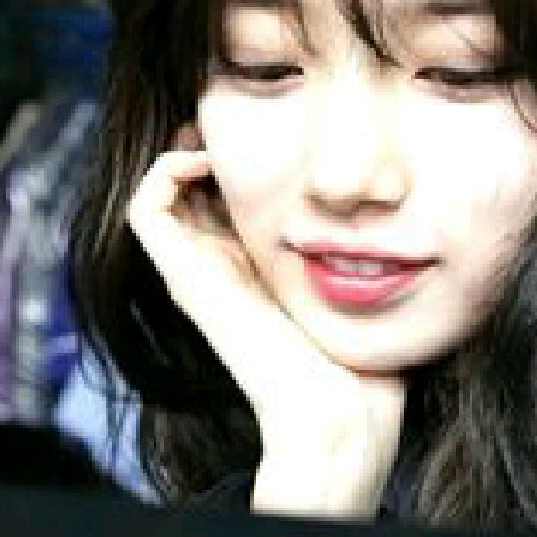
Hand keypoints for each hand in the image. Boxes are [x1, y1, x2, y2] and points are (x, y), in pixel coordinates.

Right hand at [127, 125, 406, 518]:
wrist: (339, 410)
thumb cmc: (362, 360)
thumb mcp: (362, 288)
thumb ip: (363, 254)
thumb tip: (390, 212)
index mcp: (260, 272)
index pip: (231, 203)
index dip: (241, 163)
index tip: (274, 133)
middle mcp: (223, 270)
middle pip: (195, 193)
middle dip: (212, 149)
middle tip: (237, 126)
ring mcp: (200, 275)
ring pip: (163, 195)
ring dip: (185, 152)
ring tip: (222, 138)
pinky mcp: (186, 279)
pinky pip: (146, 209)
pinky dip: (164, 171)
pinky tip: (208, 159)